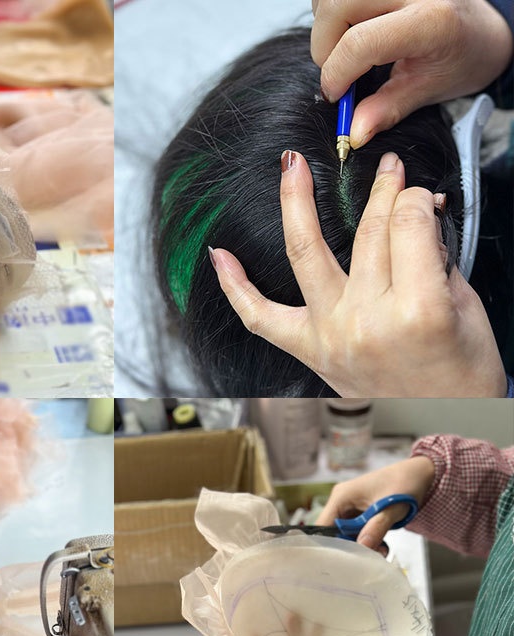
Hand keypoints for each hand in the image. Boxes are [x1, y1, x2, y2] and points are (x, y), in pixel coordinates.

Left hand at [211, 150, 507, 396]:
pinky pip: (260, 318)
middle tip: (386, 169)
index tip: (418, 191)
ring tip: (293, 167)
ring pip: (307, 254)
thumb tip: (418, 210)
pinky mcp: (308, 351)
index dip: (414, 197)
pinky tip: (219, 255)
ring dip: (295, 203)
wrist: (443, 419)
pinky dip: (236, 287)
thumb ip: (436, 256)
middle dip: (381, 191)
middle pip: (367, 233)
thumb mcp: (465, 307)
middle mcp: (367, 321)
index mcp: (417, 310)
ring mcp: (330, 336)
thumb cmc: (462, 373)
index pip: (407, 225)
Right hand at [310, 0, 513, 147]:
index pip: (360, 43)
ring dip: (326, 27)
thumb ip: (387, 110)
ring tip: (347, 48)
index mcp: (431, 20)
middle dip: (323, 45)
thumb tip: (354, 132)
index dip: (335, 74)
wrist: (481, 27)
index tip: (335, 96)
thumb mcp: (426, 90)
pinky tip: (351, 29)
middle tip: (339, 70)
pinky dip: (333, 15)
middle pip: (336, 8)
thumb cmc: (458, 57)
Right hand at [317, 456, 435, 549]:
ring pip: (346, 534)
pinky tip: (381, 545)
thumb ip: (376, 528)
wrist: (419, 474)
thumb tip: (362, 548)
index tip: (342, 561)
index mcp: (341, 496)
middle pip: (334, 532)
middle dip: (350, 546)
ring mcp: (350, 507)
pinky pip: (357, 531)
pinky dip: (368, 540)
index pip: (323, 525)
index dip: (328, 544)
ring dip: (362, 544)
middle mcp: (341, 502)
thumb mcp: (391, 509)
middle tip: (370, 557)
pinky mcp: (360, 513)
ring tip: (381, 551)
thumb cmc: (404, 484)